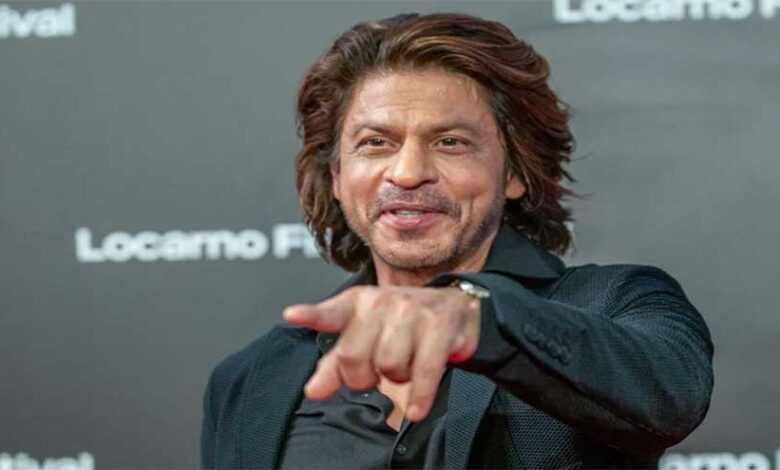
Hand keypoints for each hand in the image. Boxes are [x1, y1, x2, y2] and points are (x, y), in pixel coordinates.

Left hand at [282, 285, 481, 421]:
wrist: (455, 306)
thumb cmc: (402, 324)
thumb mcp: (365, 336)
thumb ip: (335, 365)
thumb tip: (313, 391)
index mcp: (359, 302)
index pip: (332, 312)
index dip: (312, 315)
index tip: (293, 315)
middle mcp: (383, 302)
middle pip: (355, 357)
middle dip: (363, 376)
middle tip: (377, 371)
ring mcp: (412, 313)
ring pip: (389, 365)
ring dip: (397, 377)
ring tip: (406, 363)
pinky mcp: (439, 329)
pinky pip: (423, 371)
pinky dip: (419, 395)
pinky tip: (415, 409)